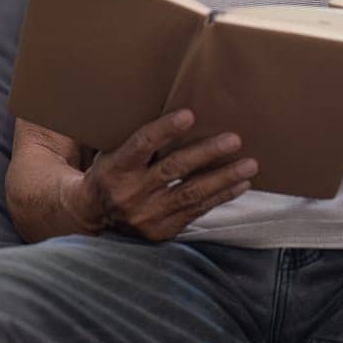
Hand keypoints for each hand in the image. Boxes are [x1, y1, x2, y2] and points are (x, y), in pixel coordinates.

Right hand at [64, 109, 255, 241]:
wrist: (94, 216)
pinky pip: (197, 211)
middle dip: (206, 154)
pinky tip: (241, 184)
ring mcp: (147, 215)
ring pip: (190, 194)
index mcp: (116, 168)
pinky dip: (221, 196)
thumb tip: (184, 111)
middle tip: (234, 139)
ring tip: (249, 164)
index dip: (165, 129)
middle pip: (173, 170)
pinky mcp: (162, 230)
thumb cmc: (112, 171)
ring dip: (223, 178)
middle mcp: (130, 193)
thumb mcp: (113, 152)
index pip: (141, 145)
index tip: (189, 115)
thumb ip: (142, 141)